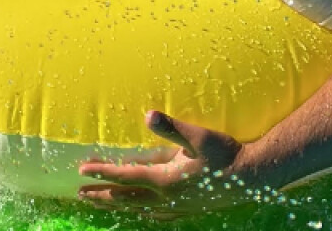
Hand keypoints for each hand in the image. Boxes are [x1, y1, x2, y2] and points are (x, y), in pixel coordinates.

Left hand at [78, 110, 252, 217]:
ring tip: (98, 202)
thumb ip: (171, 127)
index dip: (102, 172)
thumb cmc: (224, 154)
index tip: (81, 169)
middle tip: (79, 192)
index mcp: (165, 180)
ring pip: (138, 208)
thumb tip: (148, 115)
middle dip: (101, 194)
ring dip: (115, 204)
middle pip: (125, 197)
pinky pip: (155, 215)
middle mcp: (167, 197)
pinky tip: (138, 213)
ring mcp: (176, 207)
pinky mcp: (186, 210)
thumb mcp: (198, 136)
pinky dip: (140, 213)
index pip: (126, 176)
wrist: (252, 177)